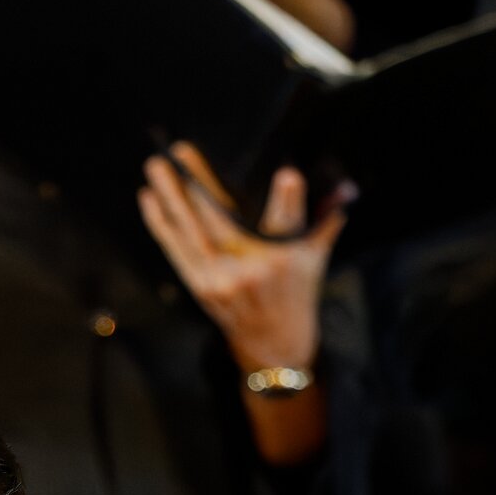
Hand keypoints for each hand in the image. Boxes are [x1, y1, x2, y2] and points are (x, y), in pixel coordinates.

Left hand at [140, 141, 346, 375]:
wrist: (274, 344)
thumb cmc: (295, 292)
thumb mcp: (316, 257)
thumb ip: (326, 219)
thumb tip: (347, 185)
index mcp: (286, 261)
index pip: (289, 225)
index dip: (289, 200)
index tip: (287, 176)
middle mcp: (252, 272)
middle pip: (222, 222)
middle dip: (198, 184)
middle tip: (181, 151)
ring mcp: (221, 281)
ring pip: (191, 232)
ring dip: (170, 198)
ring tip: (156, 167)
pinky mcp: (200, 287)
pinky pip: (176, 251)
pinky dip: (160, 224)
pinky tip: (148, 199)